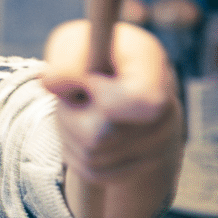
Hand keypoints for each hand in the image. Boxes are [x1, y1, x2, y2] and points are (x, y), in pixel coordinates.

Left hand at [41, 19, 184, 217]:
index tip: (88, 82)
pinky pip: (92, 172)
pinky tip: (79, 127)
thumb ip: (66, 61)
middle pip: (102, 136)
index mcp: (153, 67)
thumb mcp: (73, 44)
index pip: (144, 103)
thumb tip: (50, 82)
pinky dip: (73, 151)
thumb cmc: (87, 51)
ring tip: (76, 106)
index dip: (106, 101)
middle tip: (72, 94)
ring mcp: (159, 144)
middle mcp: (167, 110)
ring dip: (68, 131)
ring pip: (92, 156)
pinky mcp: (139, 167)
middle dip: (71, 114)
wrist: (107, 73)